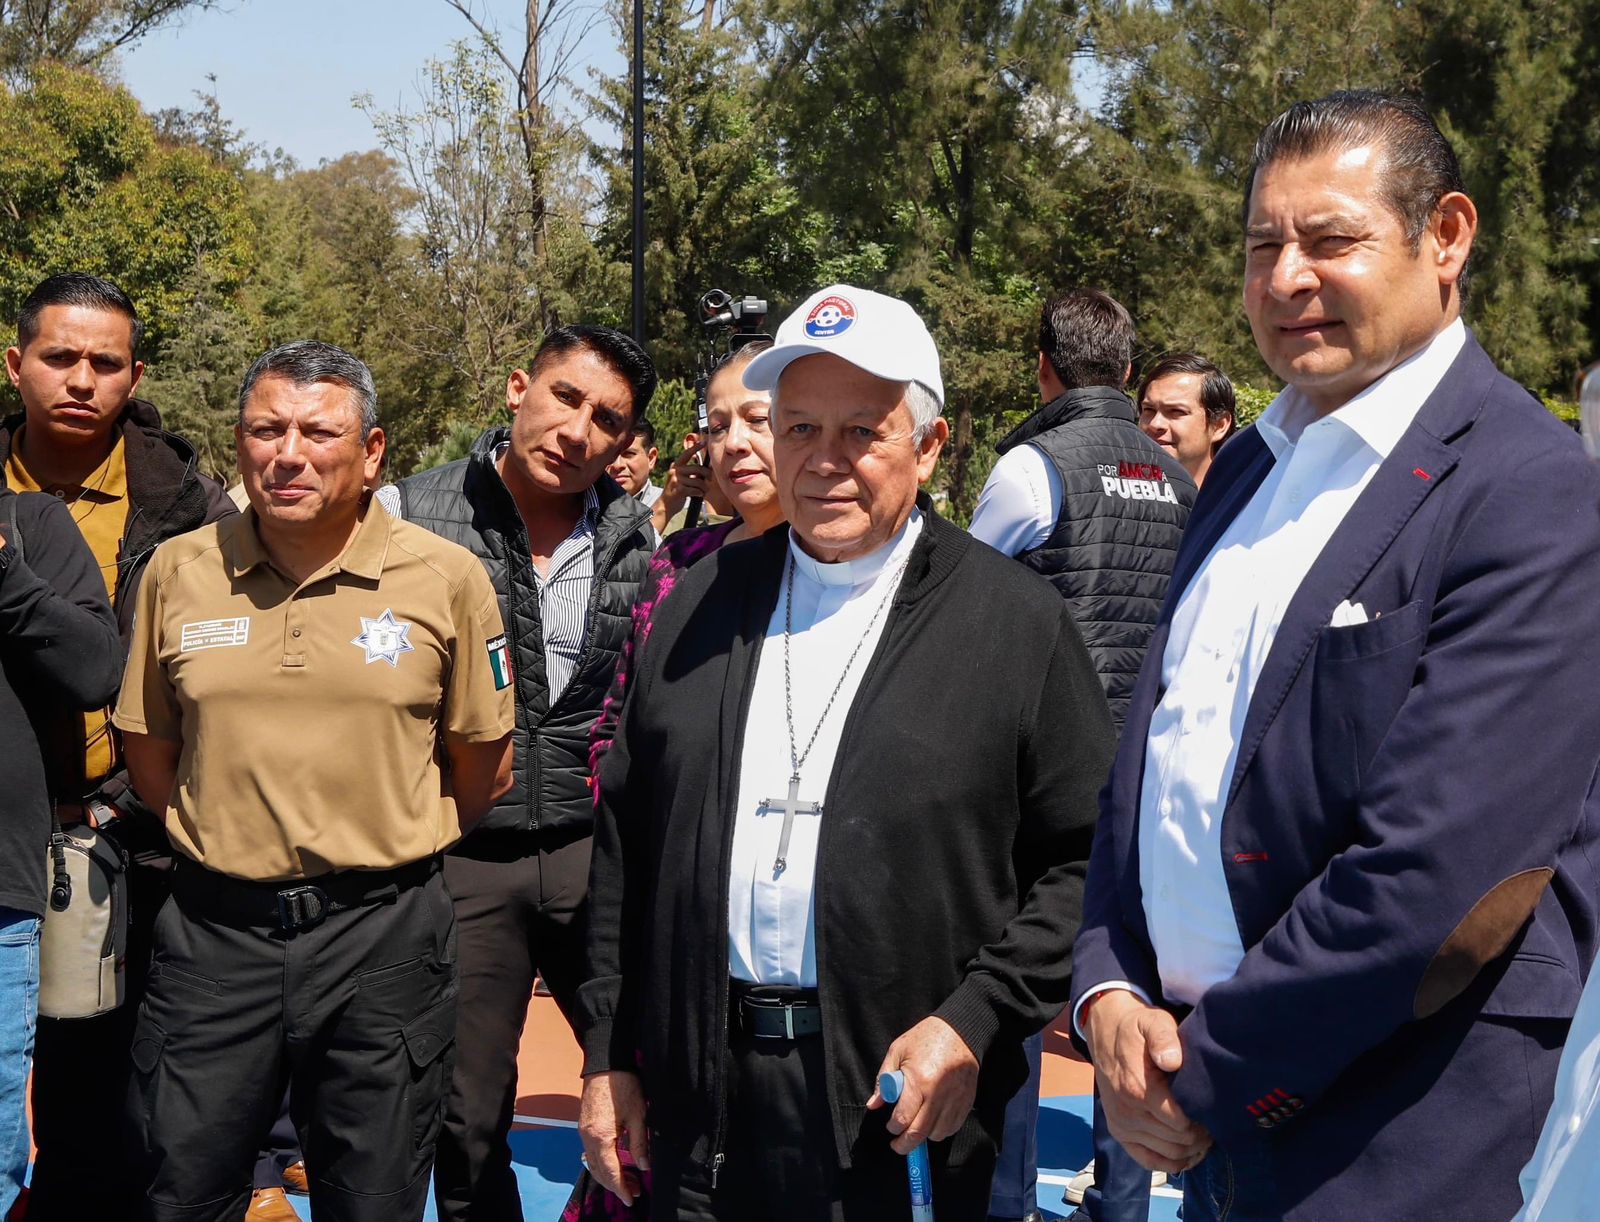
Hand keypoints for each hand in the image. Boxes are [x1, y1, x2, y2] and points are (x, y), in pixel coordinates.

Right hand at [579, 1070, 649, 1204]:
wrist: (605, 1063)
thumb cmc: (623, 1085)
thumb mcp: (638, 1115)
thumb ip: (639, 1143)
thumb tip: (644, 1166)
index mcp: (601, 1137)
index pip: (610, 1172)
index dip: (621, 1188)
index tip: (631, 1199)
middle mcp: (587, 1138)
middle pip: (599, 1171)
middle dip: (616, 1185)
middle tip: (634, 1193)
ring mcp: (583, 1132)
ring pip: (594, 1163)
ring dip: (610, 1175)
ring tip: (629, 1181)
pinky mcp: (584, 1126)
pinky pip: (592, 1152)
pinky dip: (603, 1163)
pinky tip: (616, 1164)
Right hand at [659, 436, 710, 515]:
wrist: (665, 505)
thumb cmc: (677, 491)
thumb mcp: (681, 478)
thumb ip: (690, 471)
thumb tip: (706, 467)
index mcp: (676, 466)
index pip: (687, 454)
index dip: (696, 447)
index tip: (704, 442)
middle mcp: (675, 471)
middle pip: (698, 469)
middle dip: (707, 475)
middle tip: (710, 480)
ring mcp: (676, 480)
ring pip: (698, 481)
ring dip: (704, 487)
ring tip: (703, 491)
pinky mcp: (678, 490)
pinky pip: (695, 490)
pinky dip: (699, 493)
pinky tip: (698, 495)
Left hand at [866, 1016, 978, 1154]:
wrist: (961, 1031)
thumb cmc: (925, 1038)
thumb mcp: (897, 1051)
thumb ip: (883, 1079)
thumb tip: (873, 1105)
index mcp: (918, 1081)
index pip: (903, 1119)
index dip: (893, 1128)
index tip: (890, 1127)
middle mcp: (938, 1095)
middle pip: (919, 1133)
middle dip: (905, 1145)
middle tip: (897, 1146)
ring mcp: (954, 1100)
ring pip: (937, 1134)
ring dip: (924, 1136)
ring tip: (917, 1126)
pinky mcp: (967, 1102)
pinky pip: (953, 1128)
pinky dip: (941, 1131)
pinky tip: (933, 1123)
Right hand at [1082, 990, 1211, 1172]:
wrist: (1106, 1031)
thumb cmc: (1137, 1028)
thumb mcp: (1152, 1022)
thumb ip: (1164, 1039)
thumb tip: (1172, 1060)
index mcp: (1137, 1089)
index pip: (1181, 1124)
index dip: (1202, 1121)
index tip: (1211, 1109)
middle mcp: (1127, 1113)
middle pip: (1178, 1142)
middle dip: (1200, 1136)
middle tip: (1212, 1122)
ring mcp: (1121, 1125)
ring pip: (1168, 1155)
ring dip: (1191, 1150)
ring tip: (1204, 1134)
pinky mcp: (1119, 1133)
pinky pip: (1149, 1161)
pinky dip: (1172, 1163)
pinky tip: (1188, 1153)